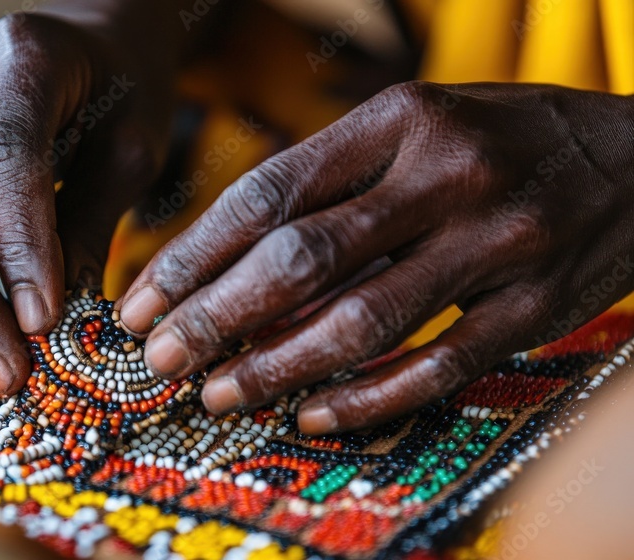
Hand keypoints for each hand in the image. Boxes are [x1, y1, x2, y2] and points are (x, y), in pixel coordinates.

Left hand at [118, 82, 633, 432]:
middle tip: (162, 357)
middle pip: (303, 259)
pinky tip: (311, 414)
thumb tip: (227, 258)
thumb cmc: (498, 139)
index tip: (144, 299)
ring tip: (219, 392)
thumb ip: (330, 181)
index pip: (269, 193)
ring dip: (277, 366)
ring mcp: (496, 243)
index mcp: (398, 120)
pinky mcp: (538, 306)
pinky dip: (367, 398)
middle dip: (217, 317)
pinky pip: (437, 366)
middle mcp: (444, 175)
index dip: (194, 254)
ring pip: (363, 321)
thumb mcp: (413, 126)